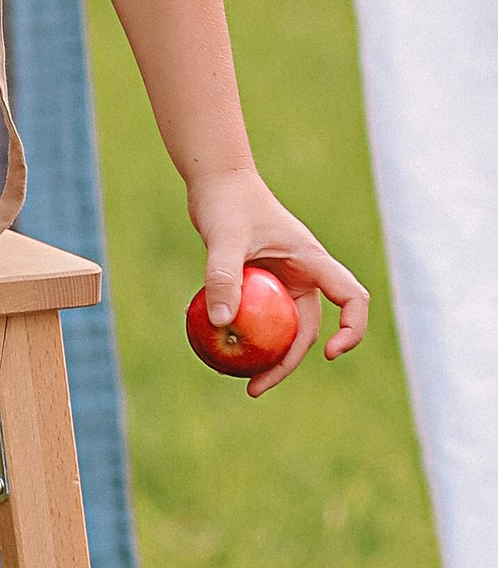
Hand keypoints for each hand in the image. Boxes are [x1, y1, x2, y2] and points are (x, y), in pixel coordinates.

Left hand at [187, 171, 368, 395]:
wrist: (216, 180)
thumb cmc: (227, 201)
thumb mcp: (224, 238)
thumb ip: (223, 276)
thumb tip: (219, 323)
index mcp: (313, 261)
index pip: (351, 299)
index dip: (352, 330)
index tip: (330, 355)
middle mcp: (304, 274)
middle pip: (308, 328)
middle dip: (288, 362)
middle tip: (255, 387)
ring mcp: (282, 280)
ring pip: (282, 327)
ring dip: (266, 354)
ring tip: (238, 379)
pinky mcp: (260, 282)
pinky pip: (257, 316)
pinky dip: (244, 333)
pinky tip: (215, 348)